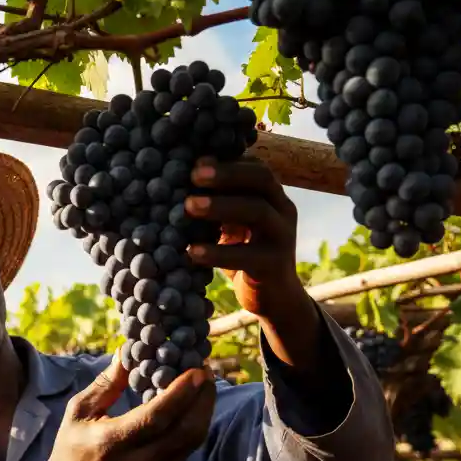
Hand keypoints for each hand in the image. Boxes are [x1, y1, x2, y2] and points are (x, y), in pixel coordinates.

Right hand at [42, 352, 216, 460]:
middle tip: (205, 371)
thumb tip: (127, 352)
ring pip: (193, 441)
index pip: (157, 417)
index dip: (181, 392)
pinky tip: (193, 405)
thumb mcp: (79, 411)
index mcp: (113, 442)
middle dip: (203, 398)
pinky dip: (195, 424)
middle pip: (185, 431)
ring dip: (204, 410)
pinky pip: (187, 448)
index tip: (196, 369)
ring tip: (203, 385)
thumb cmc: (72, 448)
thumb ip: (106, 383)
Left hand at [183, 157, 305, 319]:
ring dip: (220, 206)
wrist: (274, 298)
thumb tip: (178, 183)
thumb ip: (218, 206)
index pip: (256, 167)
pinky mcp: (274, 266)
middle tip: (194, 176)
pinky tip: (191, 251)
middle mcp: (283, 210)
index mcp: (273, 196)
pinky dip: (217, 252)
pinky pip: (247, 255)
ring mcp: (282, 237)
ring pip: (257, 211)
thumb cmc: (245, 254)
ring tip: (188, 206)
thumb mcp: (233, 226)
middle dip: (227, 174)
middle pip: (262, 179)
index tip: (196, 163)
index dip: (227, 162)